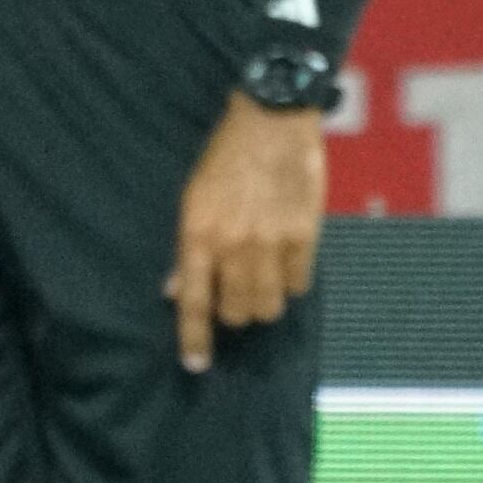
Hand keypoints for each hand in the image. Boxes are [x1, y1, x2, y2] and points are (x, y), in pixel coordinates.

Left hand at [166, 94, 323, 369]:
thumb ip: (189, 247)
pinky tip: (287, 263)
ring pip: (269, 306)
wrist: (273, 116)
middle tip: (237, 296)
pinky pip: (299, 283)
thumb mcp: (194, 197)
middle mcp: (234, 245)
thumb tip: (177, 289)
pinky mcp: (305, 234)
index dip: (194, 339)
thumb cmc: (226, 155)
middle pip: (236, 312)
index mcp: (199, 234)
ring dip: (265, 304)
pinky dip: (292, 282)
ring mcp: (271, 241)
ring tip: (263, 284)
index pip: (194, 302)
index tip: (196, 366)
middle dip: (235, 313)